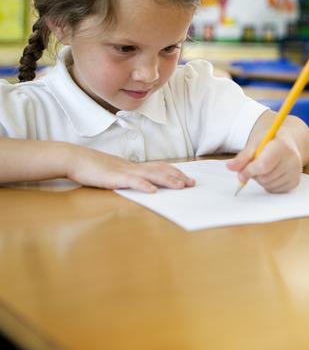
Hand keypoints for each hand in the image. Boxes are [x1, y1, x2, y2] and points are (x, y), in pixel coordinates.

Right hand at [66, 146, 194, 192]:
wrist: (75, 159)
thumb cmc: (94, 167)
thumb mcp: (116, 172)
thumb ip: (129, 176)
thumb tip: (142, 184)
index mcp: (134, 166)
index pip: (159, 167)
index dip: (174, 172)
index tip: (187, 178)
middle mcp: (133, 167)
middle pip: (160, 170)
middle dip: (177, 177)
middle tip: (192, 183)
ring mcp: (124, 171)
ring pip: (151, 175)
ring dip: (167, 180)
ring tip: (180, 186)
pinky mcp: (114, 178)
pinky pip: (131, 181)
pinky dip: (143, 186)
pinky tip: (153, 191)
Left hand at [226, 137, 302, 192]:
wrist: (288, 144)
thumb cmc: (269, 143)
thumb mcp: (255, 144)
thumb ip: (242, 157)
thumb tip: (229, 167)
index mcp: (281, 146)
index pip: (263, 165)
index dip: (249, 171)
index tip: (240, 175)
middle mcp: (292, 159)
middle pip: (264, 177)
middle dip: (255, 174)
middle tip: (256, 164)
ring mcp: (295, 172)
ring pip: (268, 185)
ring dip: (261, 180)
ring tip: (265, 168)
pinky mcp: (295, 182)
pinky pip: (274, 190)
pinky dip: (268, 185)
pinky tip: (272, 174)